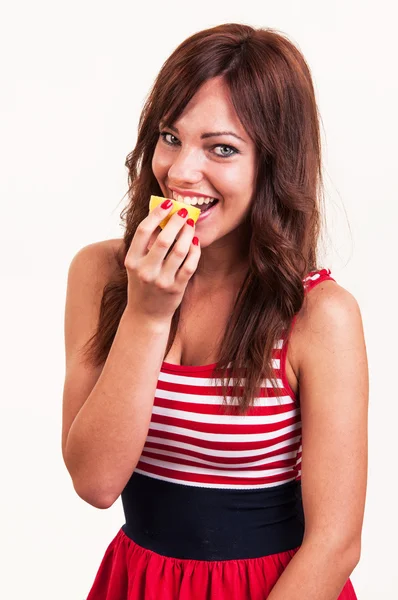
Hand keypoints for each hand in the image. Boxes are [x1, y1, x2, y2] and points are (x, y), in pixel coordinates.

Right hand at [124, 201, 200, 322]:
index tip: (167, 203)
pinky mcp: (176, 289)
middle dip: (176, 221)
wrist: (146, 315)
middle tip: (184, 211)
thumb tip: (161, 215)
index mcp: (132, 261)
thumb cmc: (142, 284)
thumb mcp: (136, 265)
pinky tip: (195, 242)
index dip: (156, 214)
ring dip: (188, 234)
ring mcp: (161, 281)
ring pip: (179, 250)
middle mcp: (145, 271)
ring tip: (191, 225)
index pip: (143, 231)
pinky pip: (190, 265)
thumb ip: (145, 244)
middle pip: (163, 239)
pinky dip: (194, 251)